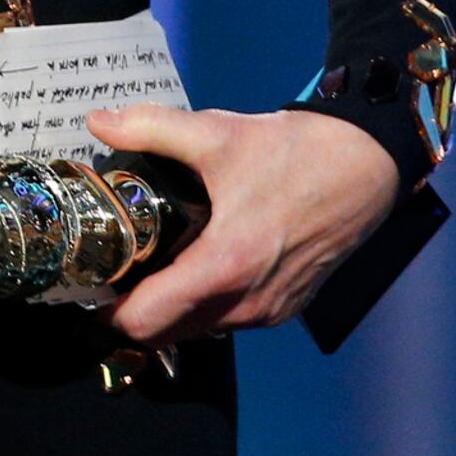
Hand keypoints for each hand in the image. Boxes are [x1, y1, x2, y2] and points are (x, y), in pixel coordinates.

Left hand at [81, 104, 399, 346]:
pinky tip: (194, 267)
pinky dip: (203, 307)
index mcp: (224, 266)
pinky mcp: (286, 308)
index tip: (89, 283)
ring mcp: (269, 311)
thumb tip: (98, 121)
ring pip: (197, 331)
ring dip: (169, 311)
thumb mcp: (216, 133)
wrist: (366, 165)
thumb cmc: (295, 152)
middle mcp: (246, 303)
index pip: (145, 322)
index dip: (107, 311)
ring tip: (150, 266)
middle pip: (164, 334)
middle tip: (112, 272)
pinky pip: (228, 322)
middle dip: (132, 312)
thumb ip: (150, 128)